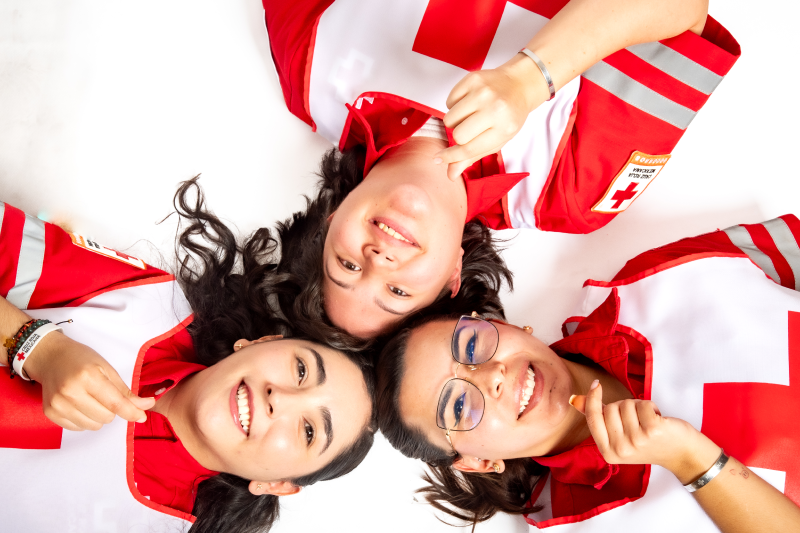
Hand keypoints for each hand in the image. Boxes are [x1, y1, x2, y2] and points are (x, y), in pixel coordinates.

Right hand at [23, 332, 155, 430]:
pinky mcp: (50, 413)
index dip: (131, 412)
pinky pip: (78, 428)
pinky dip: (84, 419)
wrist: (50, 358)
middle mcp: (71, 392)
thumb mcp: (107, 369)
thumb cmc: (81, 360)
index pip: (115, 403)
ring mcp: (58, 404)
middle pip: (106, 417)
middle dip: (112, 410)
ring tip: (90, 399)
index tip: (142, 416)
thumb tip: (145, 406)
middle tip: (104, 395)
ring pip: (93, 426)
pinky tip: (79, 404)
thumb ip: (126, 391)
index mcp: (88, 377)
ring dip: (98, 416)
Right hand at [435, 53, 549, 180]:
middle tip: (470, 129)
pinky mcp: (473, 79)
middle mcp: (494, 108)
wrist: (520, 84)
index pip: (469, 149)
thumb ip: (472, 156)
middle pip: (457, 134)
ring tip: (469, 116)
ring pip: (449, 118)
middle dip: (458, 135)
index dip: (451, 157)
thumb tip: (450, 174)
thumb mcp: (497, 140)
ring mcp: (483, 92)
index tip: (440, 158)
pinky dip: (455, 105)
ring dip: (455, 121)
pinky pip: (449, 101)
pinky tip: (468, 103)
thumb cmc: (509, 116)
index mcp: (503, 128)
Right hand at [572, 381, 718, 480]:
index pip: (592, 419)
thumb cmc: (650, 442)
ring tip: (647, 421)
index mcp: (608, 453)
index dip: (593, 399)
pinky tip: (657, 418)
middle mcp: (620, 449)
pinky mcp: (652, 430)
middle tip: (636, 420)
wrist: (681, 454)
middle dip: (623, 406)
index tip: (596, 384)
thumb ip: (598, 419)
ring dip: (637, 406)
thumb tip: (575, 400)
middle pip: (610, 408)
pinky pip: (642, 403)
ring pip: (626, 404)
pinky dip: (650, 406)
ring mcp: (636, 441)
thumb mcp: (620, 435)